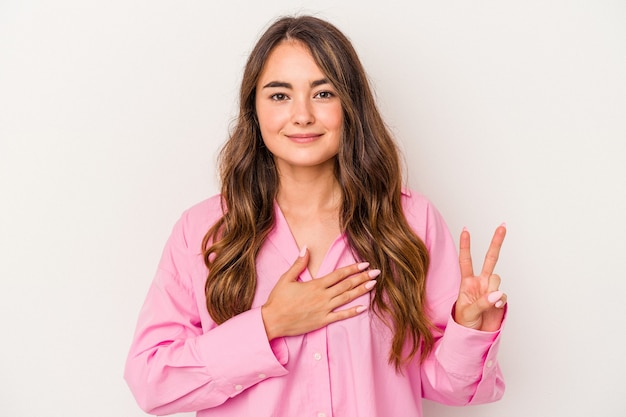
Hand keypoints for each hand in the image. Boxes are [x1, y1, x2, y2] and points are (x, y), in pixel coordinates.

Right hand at [261, 247, 378, 339]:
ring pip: (347, 298)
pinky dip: (352, 312)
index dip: (353, 268)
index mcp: (315, 285)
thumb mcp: (286, 278)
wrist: (273, 321)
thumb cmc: (278, 300)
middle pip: (346, 285)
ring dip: (361, 291)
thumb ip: (298, 264)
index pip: (339, 274)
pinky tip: (363, 307)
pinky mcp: (322, 321)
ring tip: (373, 285)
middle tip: (376, 272)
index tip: (364, 264)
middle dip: (362, 278)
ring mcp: (324, 309)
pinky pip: (341, 316)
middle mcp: (322, 296)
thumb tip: (306, 248)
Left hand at [454, 224, 506, 331]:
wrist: (474, 336)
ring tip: (487, 302)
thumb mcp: (468, 312)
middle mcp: (480, 282)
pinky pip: (503, 295)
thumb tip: (497, 294)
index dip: (466, 245)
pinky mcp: (500, 299)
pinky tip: (495, 306)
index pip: (466, 260)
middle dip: (496, 242)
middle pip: (490, 259)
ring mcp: (491, 290)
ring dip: (493, 288)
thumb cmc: (464, 322)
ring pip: (497, 278)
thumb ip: (482, 302)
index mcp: (467, 282)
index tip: (466, 229)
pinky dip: (500, 300)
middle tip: (503, 225)